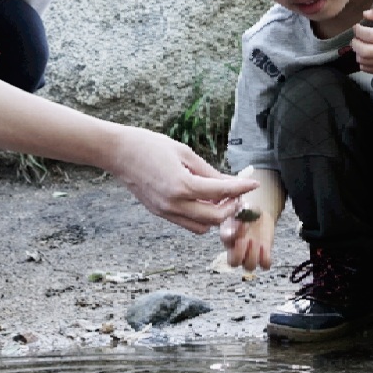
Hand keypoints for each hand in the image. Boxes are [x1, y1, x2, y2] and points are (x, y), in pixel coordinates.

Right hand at [108, 127, 256, 233]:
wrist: (118, 153)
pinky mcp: (159, 213)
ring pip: (202, 227)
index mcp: (182, 185)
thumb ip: (208, 172)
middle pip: (215, 218)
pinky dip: (200, 217)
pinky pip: (187, 223)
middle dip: (231, 208)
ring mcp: (165, 211)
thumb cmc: (150, 146)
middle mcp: (174, 204)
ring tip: (220, 199)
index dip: (241, 188)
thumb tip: (230, 181)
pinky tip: (203, 201)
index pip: (220, 192)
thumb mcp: (183, 153)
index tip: (254, 184)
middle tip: (238, 194)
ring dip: (215, 216)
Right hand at [219, 211, 275, 270]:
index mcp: (227, 235)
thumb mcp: (242, 208)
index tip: (243, 223)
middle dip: (240, 253)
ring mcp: (249, 254)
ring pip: (249, 267)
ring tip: (258, 243)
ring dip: (254, 256)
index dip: (234, 234)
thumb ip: (241, 213)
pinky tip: (265, 247)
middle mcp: (235, 248)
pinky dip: (266, 258)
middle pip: (233, 263)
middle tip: (248, 240)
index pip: (226, 240)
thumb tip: (240, 221)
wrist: (257, 214)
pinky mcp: (262, 255)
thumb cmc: (246, 210)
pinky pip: (264, 265)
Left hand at [351, 4, 372, 73]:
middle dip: (355, 42)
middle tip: (357, 37)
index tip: (357, 27)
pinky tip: (366, 55)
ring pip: (362, 60)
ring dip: (357, 52)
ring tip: (361, 45)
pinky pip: (365, 68)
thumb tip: (365, 14)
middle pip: (363, 50)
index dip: (358, 30)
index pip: (369, 34)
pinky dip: (362, 61)